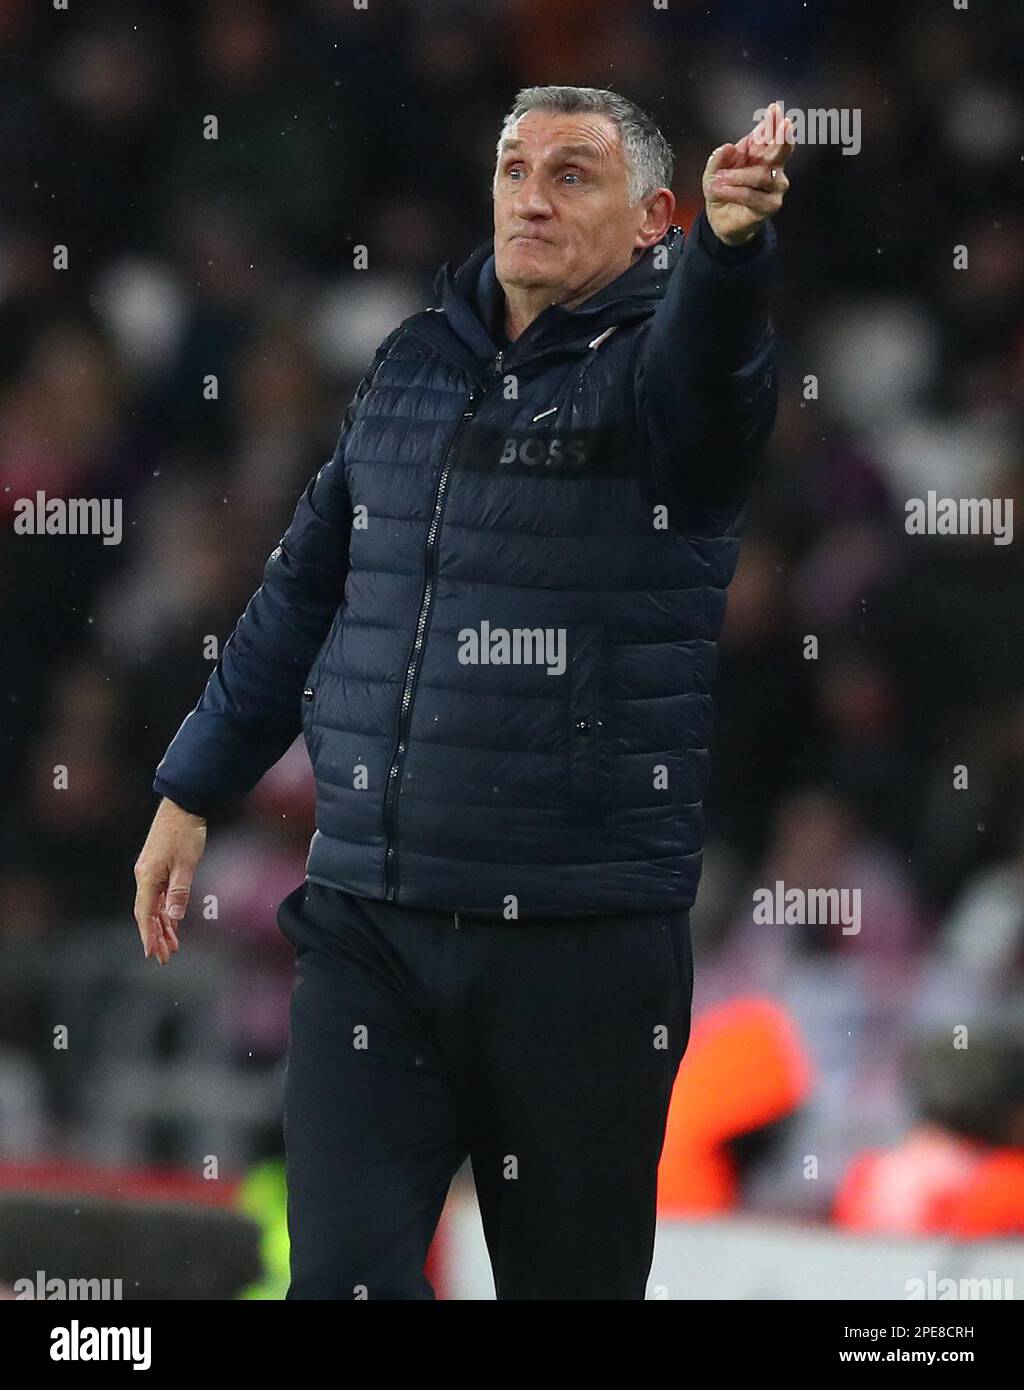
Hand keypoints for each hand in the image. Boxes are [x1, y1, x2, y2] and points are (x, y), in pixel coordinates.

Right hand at [133, 798, 206, 963]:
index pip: (145, 914)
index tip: (152, 954)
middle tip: (165, 957)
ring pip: (154, 906)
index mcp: (147, 877)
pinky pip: (159, 895)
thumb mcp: (186, 863)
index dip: (148, 935)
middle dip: (156, 936)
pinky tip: (173, 922)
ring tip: (172, 946)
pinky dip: (165, 911)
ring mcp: (150, 872)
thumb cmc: (185, 833)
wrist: (183, 805)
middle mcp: (144, 876)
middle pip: (147, 913)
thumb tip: (173, 917)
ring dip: (162, 926)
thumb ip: (180, 891)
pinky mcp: (158, 867)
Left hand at [703, 100, 793, 246]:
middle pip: (781, 150)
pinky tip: (720, 189)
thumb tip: (730, 147)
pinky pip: (751, 195)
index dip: (773, 123)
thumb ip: (719, 158)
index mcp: (760, 153)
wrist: (720, 219)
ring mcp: (775, 187)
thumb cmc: (722, 189)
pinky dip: (733, 192)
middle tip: (785, 124)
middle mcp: (772, 167)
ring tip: (718, 179)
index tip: (774, 108)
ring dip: (737, 176)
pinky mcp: (770, 205)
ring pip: (761, 176)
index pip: (770, 135)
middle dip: (782, 137)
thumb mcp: (713, 170)